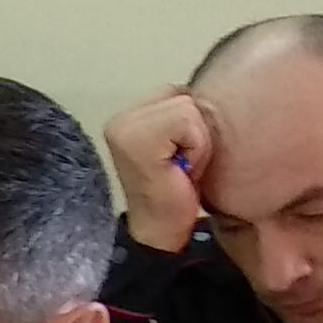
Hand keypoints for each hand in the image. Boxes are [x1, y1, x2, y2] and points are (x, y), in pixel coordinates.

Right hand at [102, 88, 211, 250]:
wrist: (161, 231)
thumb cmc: (175, 191)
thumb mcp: (177, 142)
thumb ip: (179, 116)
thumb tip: (204, 94)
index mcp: (126, 117)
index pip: (175, 91)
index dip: (189, 124)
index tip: (177, 155)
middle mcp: (118, 119)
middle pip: (181, 95)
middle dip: (192, 130)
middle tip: (179, 162)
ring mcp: (124, 128)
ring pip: (186, 106)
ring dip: (195, 140)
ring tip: (180, 165)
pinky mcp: (136, 139)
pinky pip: (187, 121)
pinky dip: (195, 146)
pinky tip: (180, 169)